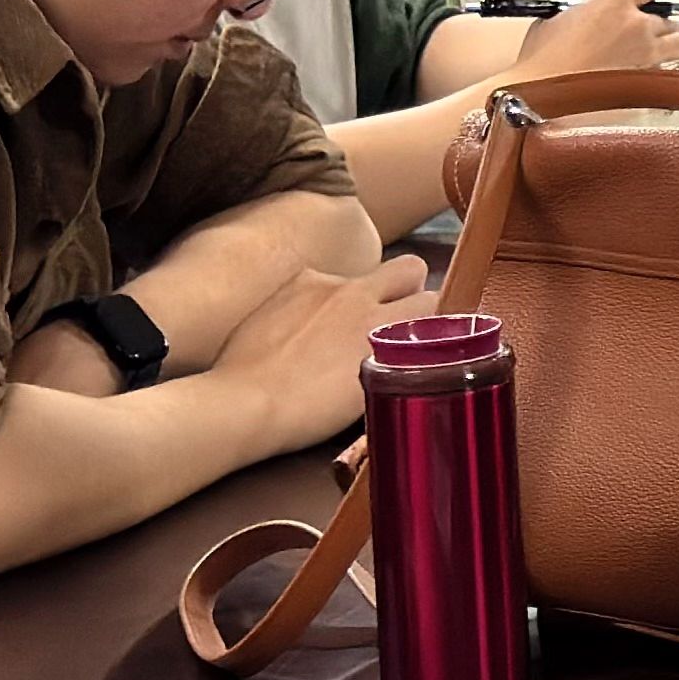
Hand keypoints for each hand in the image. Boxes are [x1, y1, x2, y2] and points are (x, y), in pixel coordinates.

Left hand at [212, 257, 433, 459]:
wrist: (244, 403)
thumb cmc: (308, 412)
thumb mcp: (371, 391)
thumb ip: (396, 360)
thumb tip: (407, 354)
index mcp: (384, 324)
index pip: (434, 301)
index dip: (433, 319)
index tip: (426, 335)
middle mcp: (359, 294)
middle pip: (410, 267)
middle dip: (408, 287)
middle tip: (393, 318)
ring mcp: (321, 285)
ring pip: (361, 275)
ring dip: (361, 295)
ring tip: (339, 327)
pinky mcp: (289, 286)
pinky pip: (320, 282)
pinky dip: (320, 299)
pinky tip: (303, 327)